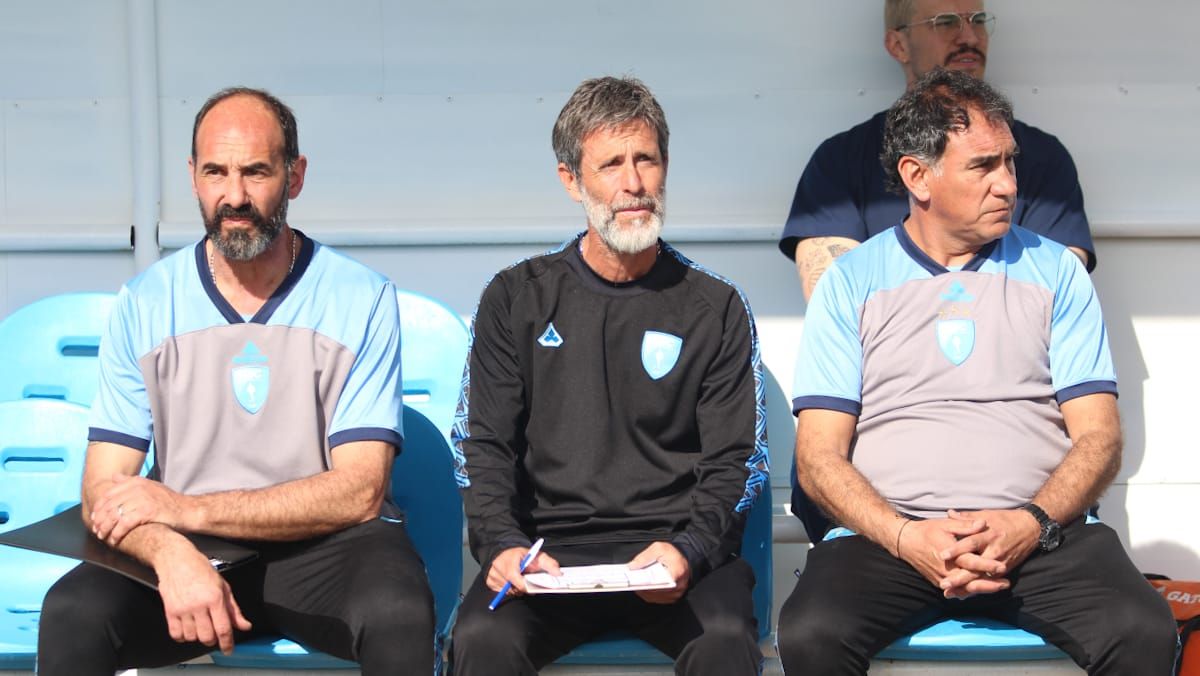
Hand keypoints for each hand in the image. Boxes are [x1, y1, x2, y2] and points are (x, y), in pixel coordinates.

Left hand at [91, 474, 189, 545]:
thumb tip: (114, 476)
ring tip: (103, 536)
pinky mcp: (148, 511)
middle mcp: (138, 488)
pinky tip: (115, 539)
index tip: (95, 518)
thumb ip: (131, 481)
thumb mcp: (150, 486)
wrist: (188, 510)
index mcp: (137, 481)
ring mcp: (143, 499)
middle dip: (100, 520)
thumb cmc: (169, 501)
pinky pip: (125, 523)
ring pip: (115, 514)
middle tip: (97, 531)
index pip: (109, 494)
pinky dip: (117, 533)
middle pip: (110, 505)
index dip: (99, 507)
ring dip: (106, 528)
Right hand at [153, 539, 250, 654]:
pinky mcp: (169, 611)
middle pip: (207, 637)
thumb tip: (244, 625)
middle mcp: (198, 605)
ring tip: (201, 627)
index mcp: (215, 598)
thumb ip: (234, 609)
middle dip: (213, 640)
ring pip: (192, 637)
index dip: (227, 643)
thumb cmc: (200, 569)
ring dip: (198, 637)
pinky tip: (188, 628)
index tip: (229, 649)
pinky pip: (176, 634)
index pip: (223, 628)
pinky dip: (183, 636)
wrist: (176, 560)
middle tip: (214, 634)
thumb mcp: (223, 586)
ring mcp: (182, 609)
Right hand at [485, 546, 559, 595]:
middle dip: (522, 587)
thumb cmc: (521, 555)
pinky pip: (502, 593)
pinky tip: (512, 582)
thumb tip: (558, 573)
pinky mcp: (489, 582)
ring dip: (516, 589)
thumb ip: (549, 564)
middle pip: (512, 588)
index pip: (515, 578)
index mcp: (509, 560)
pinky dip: (509, 590)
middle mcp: (498, 567)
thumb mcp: (537, 556)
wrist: (505, 553)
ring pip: (508, 592)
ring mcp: (492, 576)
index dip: (525, 585)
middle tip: (526, 580)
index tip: (532, 586)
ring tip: (518, 579)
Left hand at [628, 542, 689, 603]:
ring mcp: (675, 594)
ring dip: (643, 591)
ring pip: (654, 597)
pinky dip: (647, 593)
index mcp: (677, 572)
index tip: (635, 580)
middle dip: (642, 585)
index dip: (647, 582)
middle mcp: (679, 586)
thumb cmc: (672, 555)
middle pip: (656, 590)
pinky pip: (656, 599)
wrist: (682, 561)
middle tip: (631, 581)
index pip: (660, 581)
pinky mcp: (671, 598)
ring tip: (635, 583)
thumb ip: (645, 556)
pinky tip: (641, 587)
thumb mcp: (659, 548)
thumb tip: (632, 566)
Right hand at [896, 517, 1007, 598]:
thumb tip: (983, 523)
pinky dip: (969, 591)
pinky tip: (980, 590)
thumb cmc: (926, 531)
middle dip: (990, 584)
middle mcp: (946, 569)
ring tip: (998, 587)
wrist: (905, 542)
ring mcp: (941, 578)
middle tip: (1006, 584)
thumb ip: (965, 525)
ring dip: (982, 589)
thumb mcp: (946, 525)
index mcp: (949, 554)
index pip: (972, 562)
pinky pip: (956, 590)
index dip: (987, 565)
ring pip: (965, 588)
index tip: (1002, 567)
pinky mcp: (938, 581)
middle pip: (971, 581)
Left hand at [937, 508, 1039, 596]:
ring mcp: (1001, 562)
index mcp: (988, 535)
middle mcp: (994, 550)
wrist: (1031, 528)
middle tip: (944, 584)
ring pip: (982, 578)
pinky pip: (990, 581)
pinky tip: (964, 594)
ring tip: (951, 594)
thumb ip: (966, 517)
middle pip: (975, 566)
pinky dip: (977, 588)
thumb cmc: (1005, 520)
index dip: (956, 550)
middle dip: (960, 577)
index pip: (970, 543)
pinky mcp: (1006, 570)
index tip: (942, 556)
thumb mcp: (986, 515)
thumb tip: (948, 513)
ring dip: (966, 587)